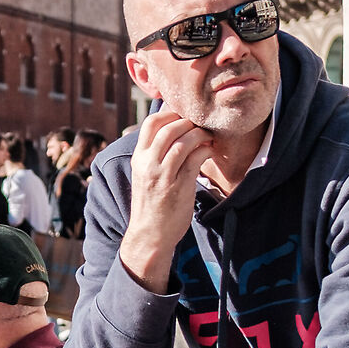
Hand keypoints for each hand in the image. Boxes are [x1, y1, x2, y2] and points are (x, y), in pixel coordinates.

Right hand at [119, 109, 213, 292]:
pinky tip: (210, 151)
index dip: (170, 112)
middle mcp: (148, 163)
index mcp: (139, 158)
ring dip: (199, 134)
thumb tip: (172, 133)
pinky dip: (205, 150)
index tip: (185, 115)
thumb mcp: (145, 175)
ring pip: (182, 140)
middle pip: (168, 127)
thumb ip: (155, 155)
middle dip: (188, 121)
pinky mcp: (178, 186)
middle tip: (201, 124)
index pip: (150, 122)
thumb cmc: (152, 205)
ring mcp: (162, 175)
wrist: (150, 235)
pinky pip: (195, 158)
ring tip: (208, 136)